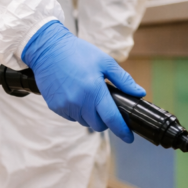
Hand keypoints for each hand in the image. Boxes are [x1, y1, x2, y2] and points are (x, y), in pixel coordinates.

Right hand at [21, 21, 144, 142]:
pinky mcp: (56, 107)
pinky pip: (71, 117)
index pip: (111, 118)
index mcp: (94, 91)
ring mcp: (66, 106)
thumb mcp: (105, 62)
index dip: (122, 130)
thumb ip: (123, 80)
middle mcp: (79, 102)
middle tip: (105, 105)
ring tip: (88, 97)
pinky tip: (76, 96)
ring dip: (90, 116)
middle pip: (98, 125)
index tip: (129, 138)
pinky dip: (77, 112)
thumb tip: (140, 92)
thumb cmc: (78, 53)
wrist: (48, 49)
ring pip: (84, 122)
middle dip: (105, 120)